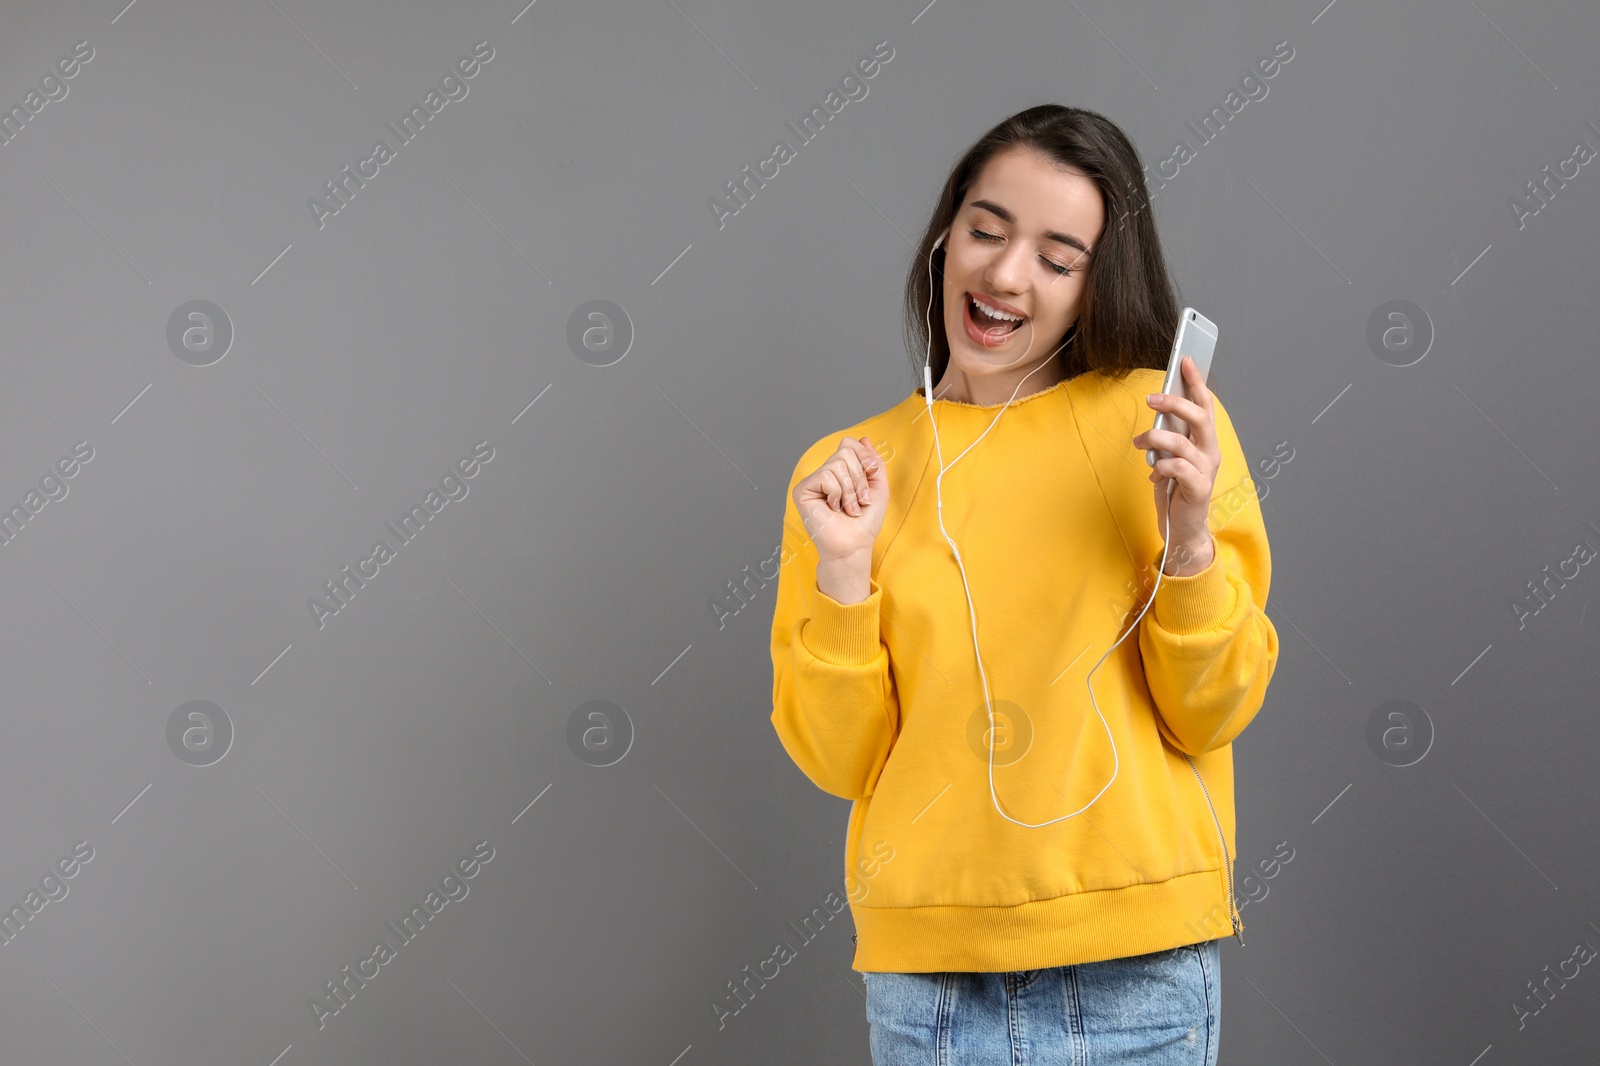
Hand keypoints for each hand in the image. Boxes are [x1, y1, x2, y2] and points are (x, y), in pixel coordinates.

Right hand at [793, 436, 889, 562]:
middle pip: (844, 452)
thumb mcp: (878, 487)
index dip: (863, 455)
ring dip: (850, 490)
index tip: (872, 472)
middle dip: (859, 478)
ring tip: (848, 508)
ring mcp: (813, 482)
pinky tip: (833, 508)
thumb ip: (874, 463)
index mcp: (841, 472)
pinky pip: (825, 476)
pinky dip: (836, 493)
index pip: (848, 444)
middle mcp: (825, 474)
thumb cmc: (865, 522)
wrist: (854, 544)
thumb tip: (863, 439)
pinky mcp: (802, 490)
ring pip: (836, 464)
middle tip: (860, 499)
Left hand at [1131, 356, 1219, 571]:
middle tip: (1152, 399)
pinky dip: (1162, 466)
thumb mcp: (1170, 456)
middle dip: (1175, 403)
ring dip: (1155, 438)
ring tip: (1140, 442)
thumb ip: (1169, 436)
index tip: (1185, 360)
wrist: (1181, 528)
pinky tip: (1155, 473)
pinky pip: (1178, 468)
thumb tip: (1157, 410)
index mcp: (1205, 441)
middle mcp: (1210, 451)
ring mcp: (1206, 470)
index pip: (1205, 405)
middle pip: (1199, 417)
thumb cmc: (1175, 488)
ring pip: (1182, 442)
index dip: (1196, 382)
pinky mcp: (1198, 488)